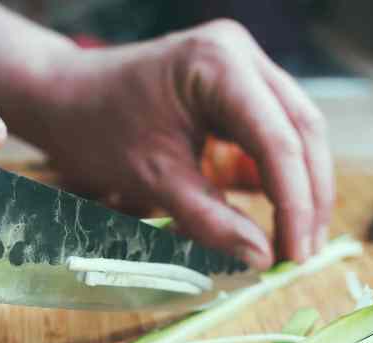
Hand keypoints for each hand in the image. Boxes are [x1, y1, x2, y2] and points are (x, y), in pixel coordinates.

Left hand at [14, 20, 333, 268]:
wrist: (63, 98)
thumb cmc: (96, 130)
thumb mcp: (153, 180)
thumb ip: (210, 220)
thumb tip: (261, 259)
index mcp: (218, 64)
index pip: (278, 141)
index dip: (295, 204)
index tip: (294, 256)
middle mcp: (241, 53)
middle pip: (303, 130)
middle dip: (309, 197)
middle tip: (303, 255)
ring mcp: (244, 65)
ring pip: (298, 131)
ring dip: (303, 188)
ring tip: (297, 242)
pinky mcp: (240, 85)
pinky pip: (278, 131)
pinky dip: (283, 174)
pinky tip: (282, 214)